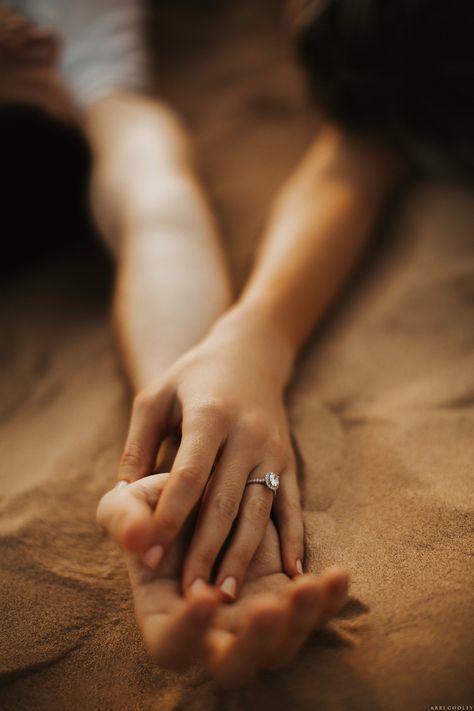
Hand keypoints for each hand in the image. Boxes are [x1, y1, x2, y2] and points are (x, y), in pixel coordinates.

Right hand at [97, 473, 348, 685]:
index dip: (189, 631)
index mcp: (165, 613)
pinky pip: (311, 614)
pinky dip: (328, 601)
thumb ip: (124, 519)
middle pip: (235, 663)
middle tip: (270, 607)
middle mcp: (211, 628)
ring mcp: (251, 616)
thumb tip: (136, 539)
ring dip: (301, 622)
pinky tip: (339, 575)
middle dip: (257, 642)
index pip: (172, 644)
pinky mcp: (282, 596)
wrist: (202, 491)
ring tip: (314, 584)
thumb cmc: (156, 503)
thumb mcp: (130, 503)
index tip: (204, 595)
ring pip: (281, 645)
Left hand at [116, 309, 303, 598]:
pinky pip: (293, 505)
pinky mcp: (290, 461)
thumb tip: (119, 498)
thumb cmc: (192, 377)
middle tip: (188, 595)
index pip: (189, 475)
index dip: (169, 516)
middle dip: (205, 550)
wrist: (250, 354)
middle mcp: (247, 435)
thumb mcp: (155, 397)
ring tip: (227, 596)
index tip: (147, 554)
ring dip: (243, 556)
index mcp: (210, 416)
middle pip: (225, 501)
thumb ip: (137, 446)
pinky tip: (292, 573)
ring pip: (259, 510)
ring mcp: (273, 450)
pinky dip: (294, 539)